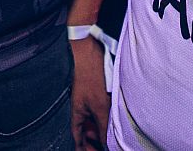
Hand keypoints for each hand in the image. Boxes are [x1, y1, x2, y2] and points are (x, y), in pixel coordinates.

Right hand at [70, 34, 109, 150]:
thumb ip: (103, 127)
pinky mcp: (96, 94)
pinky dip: (106, 118)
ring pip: (94, 123)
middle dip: (96, 142)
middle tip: (108, 147)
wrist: (88, 51)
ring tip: (114, 137)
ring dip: (102, 131)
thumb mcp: (99, 106)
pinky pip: (100, 111)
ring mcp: (88, 102)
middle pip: (87, 133)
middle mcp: (81, 111)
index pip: (78, 140)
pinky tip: (115, 120)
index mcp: (76, 116)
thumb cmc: (90, 76)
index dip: (85, 149)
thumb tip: (106, 144)